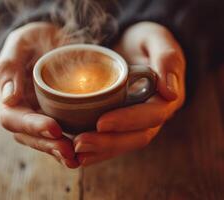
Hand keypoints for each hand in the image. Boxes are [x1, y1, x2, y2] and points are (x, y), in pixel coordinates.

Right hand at [0, 22, 78, 167]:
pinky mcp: (53, 116)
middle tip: (69, 151)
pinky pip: (57, 136)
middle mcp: (21, 111)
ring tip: (75, 159)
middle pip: (29, 136)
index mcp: (8, 96)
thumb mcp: (20, 43)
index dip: (33, 126)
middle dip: (49, 145)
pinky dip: (68, 146)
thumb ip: (10, 67)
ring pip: (43, 141)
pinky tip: (81, 153)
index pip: (14, 118)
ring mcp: (37, 116)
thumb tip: (8, 99)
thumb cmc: (33, 40)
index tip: (55, 127)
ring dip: (58, 152)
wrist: (48, 42)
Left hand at [74, 22, 185, 165]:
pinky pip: (113, 140)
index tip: (102, 122)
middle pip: (136, 136)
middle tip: (80, 142)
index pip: (152, 115)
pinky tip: (79, 153)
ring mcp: (138, 122)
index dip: (128, 120)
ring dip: (100, 150)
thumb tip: (170, 93)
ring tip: (75, 151)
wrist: (132, 48)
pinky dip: (97, 149)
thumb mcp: (157, 40)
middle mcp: (154, 115)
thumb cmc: (144, 42)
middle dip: (109, 143)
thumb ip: (167, 60)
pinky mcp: (123, 123)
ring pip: (123, 143)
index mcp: (166, 98)